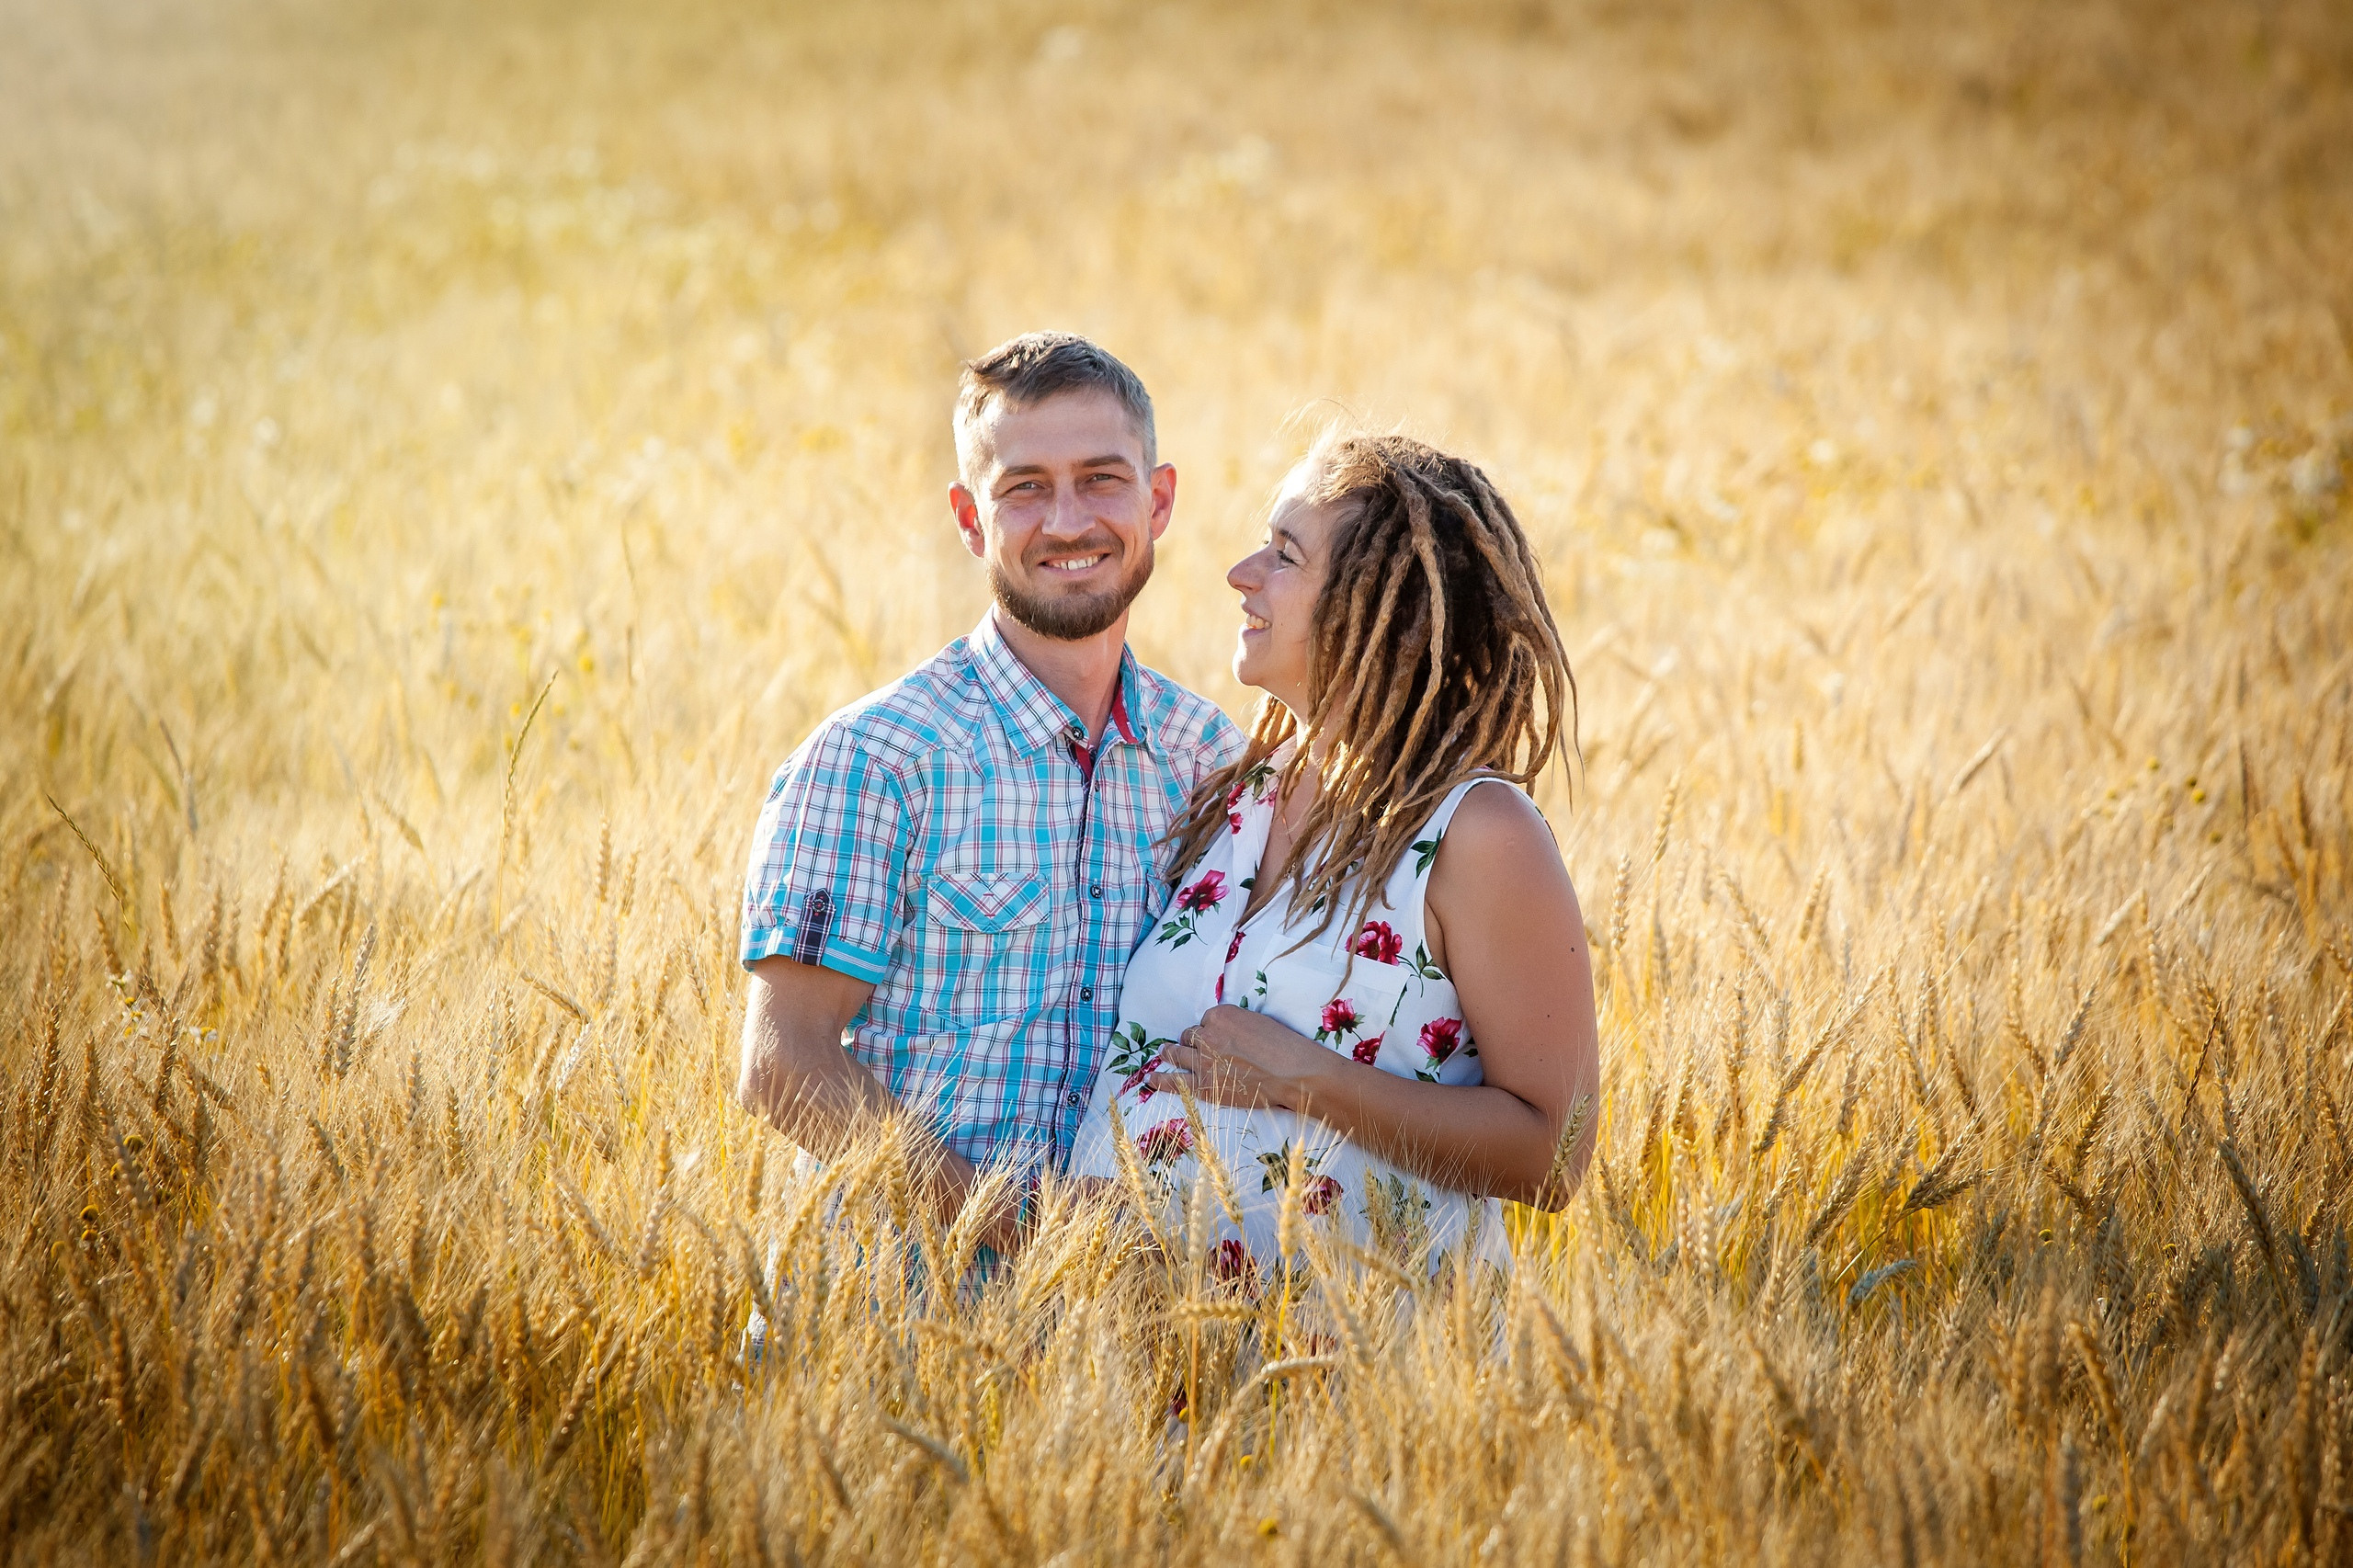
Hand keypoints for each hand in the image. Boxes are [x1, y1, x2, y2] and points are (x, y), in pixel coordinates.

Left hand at [1148, 1004, 1327, 1111]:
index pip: (1206, 1020)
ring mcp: (1203, 1061)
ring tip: (1163, 1054)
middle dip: (1191, 1041)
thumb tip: (1228, 1035)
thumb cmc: (1284, 1046)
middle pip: (1189, 1036)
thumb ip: (1236, 1026)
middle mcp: (1207, 1035)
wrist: (1293, 1073)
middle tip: (1191, 1046)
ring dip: (1169, 1053)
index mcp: (1221, 1015)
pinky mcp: (1204, 1085)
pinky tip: (1151, 1079)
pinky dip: (1160, 1080)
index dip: (1211, 1030)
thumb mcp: (1258, 1022)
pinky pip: (1174, 1081)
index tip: (1218, 1037)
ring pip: (1177, 1053)